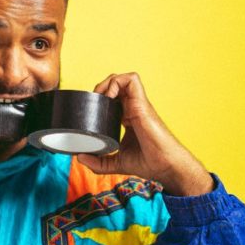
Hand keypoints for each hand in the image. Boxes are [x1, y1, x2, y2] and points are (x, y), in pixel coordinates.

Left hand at [77, 73, 213, 195]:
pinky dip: (117, 82)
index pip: (113, 99)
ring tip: (99, 97)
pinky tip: (109, 96)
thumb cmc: (148, 162)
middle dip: (101, 88)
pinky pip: (131, 80)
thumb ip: (98, 163)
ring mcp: (138, 104)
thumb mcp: (116, 163)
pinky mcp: (142, 103)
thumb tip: (79, 158)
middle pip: (116, 85)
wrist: (165, 165)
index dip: (100, 99)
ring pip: (123, 78)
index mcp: (128, 117)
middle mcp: (133, 108)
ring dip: (107, 82)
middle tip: (92, 103)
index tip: (90, 110)